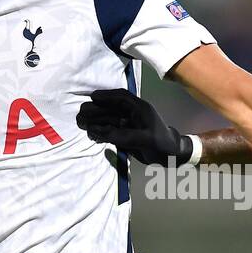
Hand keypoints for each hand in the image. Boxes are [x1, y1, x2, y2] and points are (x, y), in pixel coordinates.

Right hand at [76, 89, 192, 165]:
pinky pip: (111, 130)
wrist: (171, 156)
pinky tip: (91, 133)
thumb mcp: (145, 140)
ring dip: (96, 120)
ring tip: (81, 122)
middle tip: (81, 112)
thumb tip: (100, 132)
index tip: (92, 97)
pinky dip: (101, 131)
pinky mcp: (126, 135)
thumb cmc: (162, 144)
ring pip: (109, 119)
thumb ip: (123, 136)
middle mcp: (133, 114)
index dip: (106, 96)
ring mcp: (129, 124)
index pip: (121, 97)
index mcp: (140, 108)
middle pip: (112, 108)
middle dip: (96, 109)